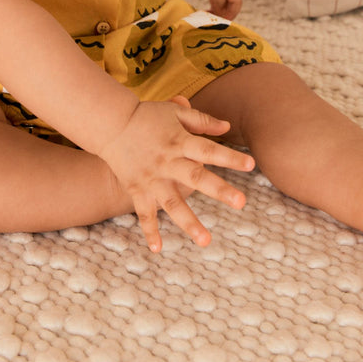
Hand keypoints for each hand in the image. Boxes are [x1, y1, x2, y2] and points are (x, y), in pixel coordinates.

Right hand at [98, 97, 254, 251]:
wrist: (111, 123)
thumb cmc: (147, 116)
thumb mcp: (175, 112)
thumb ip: (202, 121)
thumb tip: (227, 127)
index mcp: (180, 141)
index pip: (209, 150)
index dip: (229, 157)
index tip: (251, 165)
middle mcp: (168, 162)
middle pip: (196, 177)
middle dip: (219, 190)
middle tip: (241, 202)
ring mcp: (152, 179)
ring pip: (172, 203)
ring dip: (189, 222)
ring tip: (206, 241)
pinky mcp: (137, 189)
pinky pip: (144, 213)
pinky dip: (149, 231)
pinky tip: (158, 249)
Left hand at [182, 0, 241, 18]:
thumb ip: (219, 1)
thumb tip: (224, 12)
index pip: (237, 0)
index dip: (233, 11)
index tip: (223, 20)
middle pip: (233, 2)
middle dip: (228, 13)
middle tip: (218, 22)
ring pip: (225, 2)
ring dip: (220, 11)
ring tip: (211, 18)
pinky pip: (218, 0)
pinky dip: (214, 8)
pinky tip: (207, 12)